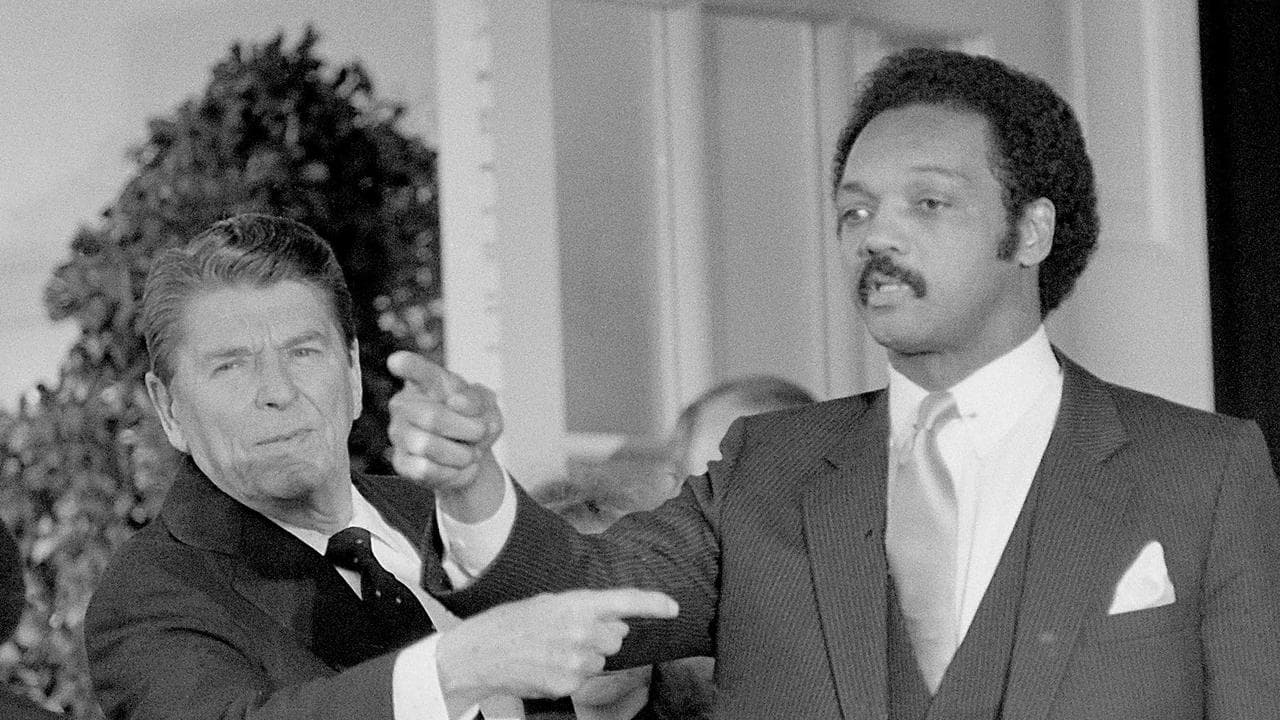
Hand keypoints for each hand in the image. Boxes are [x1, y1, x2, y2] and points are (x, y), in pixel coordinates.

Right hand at [387, 352, 502, 499]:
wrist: (473, 455)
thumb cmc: (476, 421)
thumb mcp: (487, 407)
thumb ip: (476, 400)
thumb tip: (456, 402)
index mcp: (428, 382)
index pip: (417, 370)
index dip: (408, 365)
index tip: (396, 361)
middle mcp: (405, 404)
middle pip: (433, 417)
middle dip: (467, 430)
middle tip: (479, 433)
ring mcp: (399, 433)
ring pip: (427, 446)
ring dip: (461, 454)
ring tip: (469, 452)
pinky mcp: (401, 462)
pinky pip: (425, 470)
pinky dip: (451, 472)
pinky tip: (457, 466)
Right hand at [435, 589, 678, 709]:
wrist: (480, 653)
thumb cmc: (512, 623)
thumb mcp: (549, 603)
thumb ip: (586, 610)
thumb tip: (618, 627)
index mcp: (577, 604)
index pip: (625, 601)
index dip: (653, 603)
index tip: (673, 607)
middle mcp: (582, 631)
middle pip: (616, 638)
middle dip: (601, 636)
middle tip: (570, 633)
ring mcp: (576, 661)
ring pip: (601, 660)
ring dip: (585, 656)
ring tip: (552, 649)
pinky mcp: (568, 684)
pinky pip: (584, 678)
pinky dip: (570, 674)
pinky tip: (546, 665)